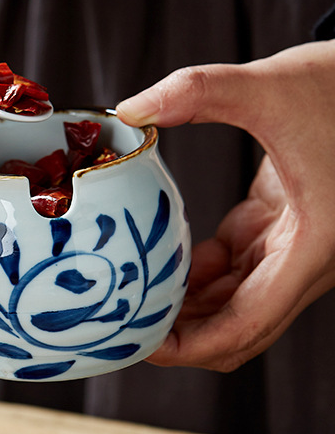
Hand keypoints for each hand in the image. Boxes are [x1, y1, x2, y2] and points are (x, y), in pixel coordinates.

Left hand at [116, 40, 334, 371]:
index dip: (189, 346)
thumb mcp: (271, 87)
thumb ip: (200, 92)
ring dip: (186, 307)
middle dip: (179, 335)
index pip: (245, 327)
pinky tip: (161, 262)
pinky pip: (234, 271)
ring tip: (130, 297)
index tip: (139, 343)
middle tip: (121, 323)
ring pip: (234, 304)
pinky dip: (197, 276)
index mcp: (312, 248)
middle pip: (235, 328)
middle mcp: (305, 261)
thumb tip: (130, 109)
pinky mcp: (280, 228)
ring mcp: (292, 248)